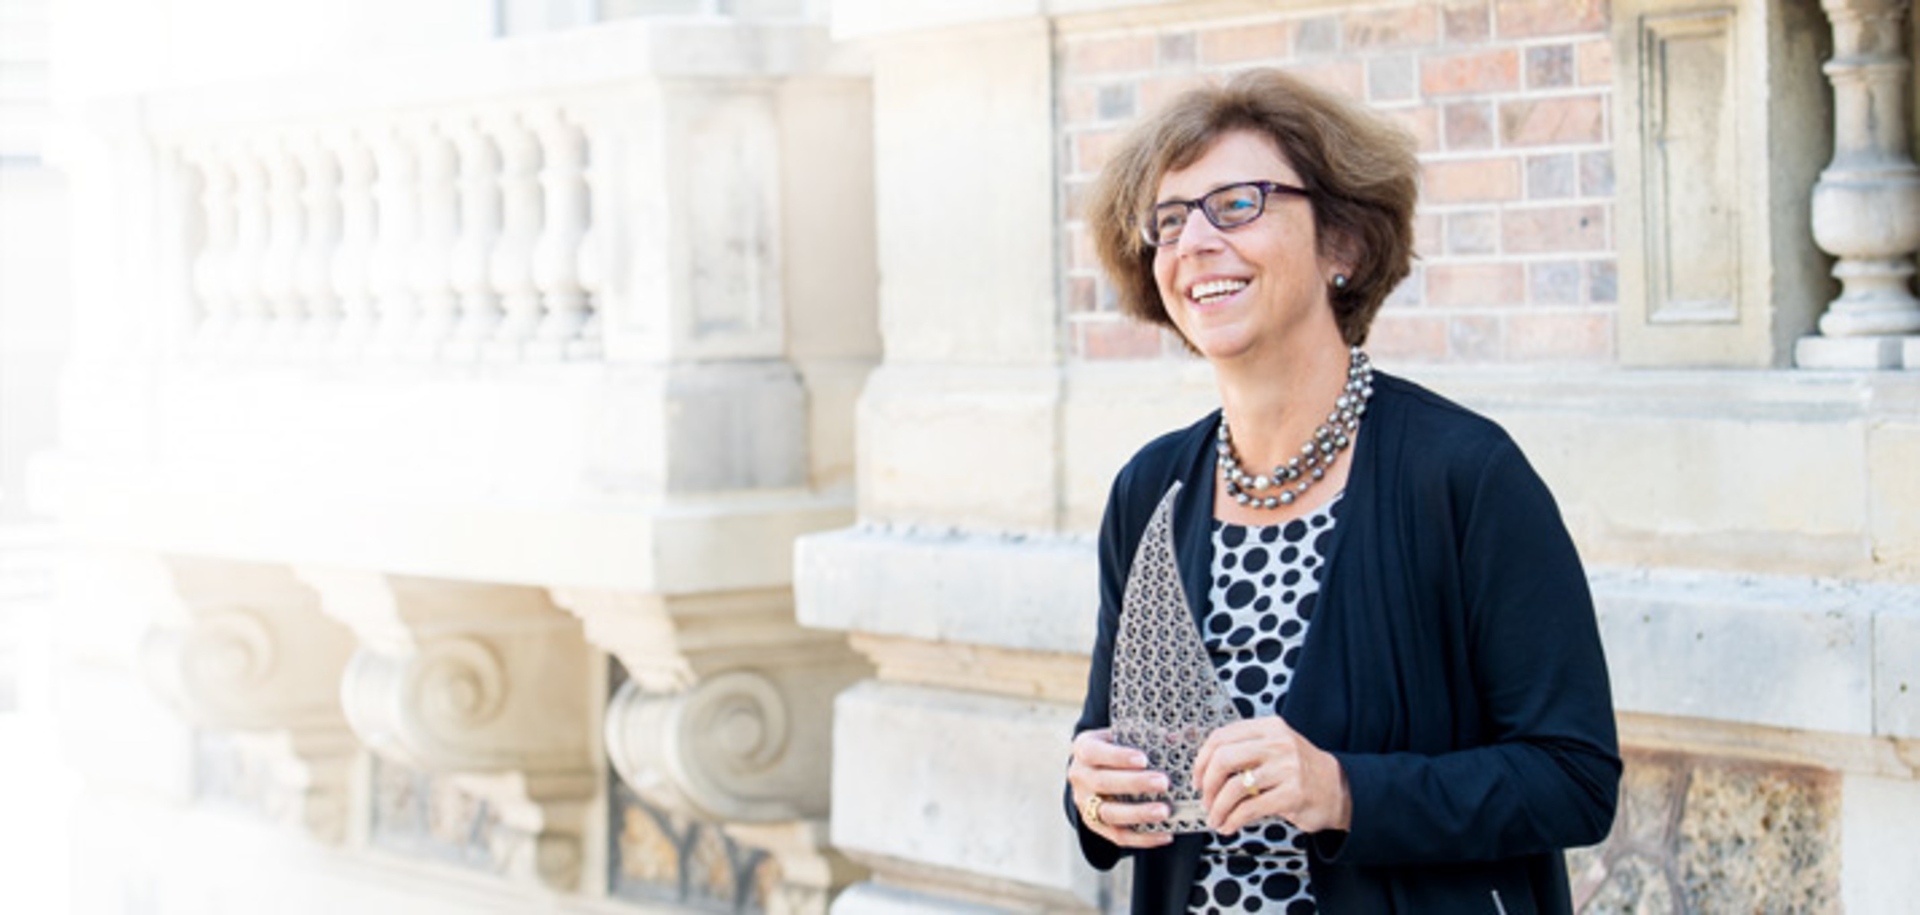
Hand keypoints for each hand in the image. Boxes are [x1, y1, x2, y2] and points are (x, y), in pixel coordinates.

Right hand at [1067, 729, 1173, 848]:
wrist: (1094, 770)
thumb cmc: (1115, 749)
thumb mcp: (1121, 736)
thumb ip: (1143, 736)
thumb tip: (1175, 738)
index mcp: (1083, 749)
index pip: (1095, 752)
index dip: (1118, 756)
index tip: (1143, 759)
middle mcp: (1079, 777)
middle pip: (1103, 783)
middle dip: (1135, 783)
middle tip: (1163, 783)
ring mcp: (1085, 804)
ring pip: (1110, 813)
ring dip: (1139, 814)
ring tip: (1165, 812)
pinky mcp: (1095, 825)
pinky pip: (1119, 836)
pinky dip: (1143, 838)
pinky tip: (1165, 834)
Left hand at [1192, 717, 1350, 835]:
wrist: (1339, 789)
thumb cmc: (1301, 771)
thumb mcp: (1275, 748)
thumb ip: (1245, 750)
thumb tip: (1205, 769)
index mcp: (1269, 728)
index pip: (1221, 736)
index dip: (1201, 760)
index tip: (1197, 778)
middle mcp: (1277, 743)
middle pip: (1223, 758)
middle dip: (1207, 784)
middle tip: (1205, 800)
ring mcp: (1286, 768)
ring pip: (1234, 786)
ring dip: (1218, 808)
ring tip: (1216, 818)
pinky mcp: (1292, 794)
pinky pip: (1250, 808)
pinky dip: (1233, 820)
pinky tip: (1230, 825)